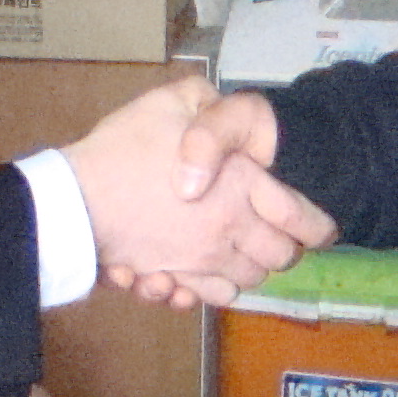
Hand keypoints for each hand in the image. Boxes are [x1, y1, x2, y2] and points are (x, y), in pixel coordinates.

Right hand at [65, 76, 333, 309]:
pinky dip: (223, 288)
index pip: (302, 218)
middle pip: (283, 257)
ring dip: (256, 267)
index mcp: (241, 184)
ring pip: (252, 278)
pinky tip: (212, 270)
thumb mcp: (168, 101)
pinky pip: (219, 295)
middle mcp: (232, 227)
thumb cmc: (122, 150)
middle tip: (281, 235)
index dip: (319, 226)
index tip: (322, 227)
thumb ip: (207, 100)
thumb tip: (223, 106)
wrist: (74, 201)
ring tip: (246, 250)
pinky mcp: (180, 279)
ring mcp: (206, 258)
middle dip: (289, 249)